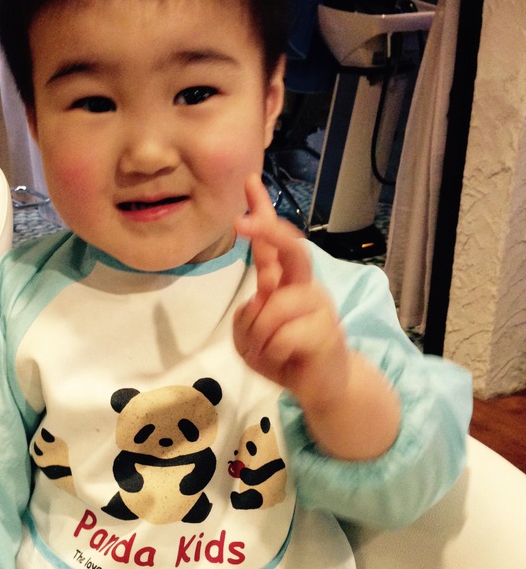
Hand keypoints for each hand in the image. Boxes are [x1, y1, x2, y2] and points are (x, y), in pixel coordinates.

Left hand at [233, 174, 348, 412]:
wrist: (322, 387)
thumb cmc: (284, 356)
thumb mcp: (248, 340)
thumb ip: (246, 318)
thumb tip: (260, 303)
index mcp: (285, 283)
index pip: (273, 242)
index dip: (261, 211)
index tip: (249, 181)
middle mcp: (304, 287)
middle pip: (292, 247)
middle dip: (266, 230)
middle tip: (241, 223)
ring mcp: (319, 308)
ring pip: (274, 308)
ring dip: (259, 335)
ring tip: (267, 352)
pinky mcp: (327, 333)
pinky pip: (283, 337)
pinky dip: (272, 353)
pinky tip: (283, 360)